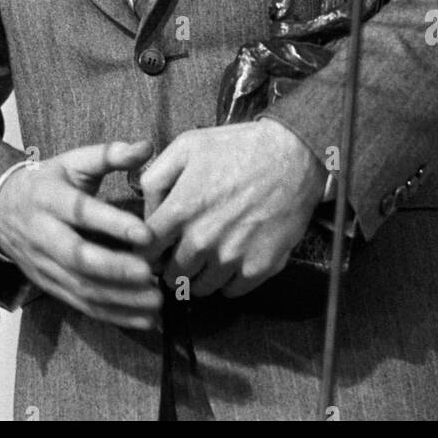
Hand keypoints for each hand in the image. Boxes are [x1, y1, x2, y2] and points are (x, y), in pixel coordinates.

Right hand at [0, 139, 161, 330]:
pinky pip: (82, 306)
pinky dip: (114, 316)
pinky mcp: (51, 287)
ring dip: (120, 299)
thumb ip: (109, 154)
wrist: (0, 212)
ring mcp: (45, 265)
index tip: (146, 233)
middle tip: (150, 274)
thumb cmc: (48, 183)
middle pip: (79, 257)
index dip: (113, 223)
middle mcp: (44, 235)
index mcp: (50, 198)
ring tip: (156, 301)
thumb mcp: (72, 162)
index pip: (81, 212)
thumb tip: (147, 147)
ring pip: (82, 288)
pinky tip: (144, 320)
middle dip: (116, 269)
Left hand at [140, 119, 326, 297]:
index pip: (146, 251)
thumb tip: (146, 213)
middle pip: (171, 275)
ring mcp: (232, 257)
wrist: (292, 155)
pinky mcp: (259, 267)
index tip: (155, 247)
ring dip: (198, 276)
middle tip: (180, 253)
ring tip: (207, 256)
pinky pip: (231, 291)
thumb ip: (156, 178)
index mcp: (181, 209)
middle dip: (171, 265)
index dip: (147, 250)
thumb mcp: (187, 146)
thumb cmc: (239, 147)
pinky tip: (231, 258)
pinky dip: (227, 280)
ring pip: (199, 288)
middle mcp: (203, 239)